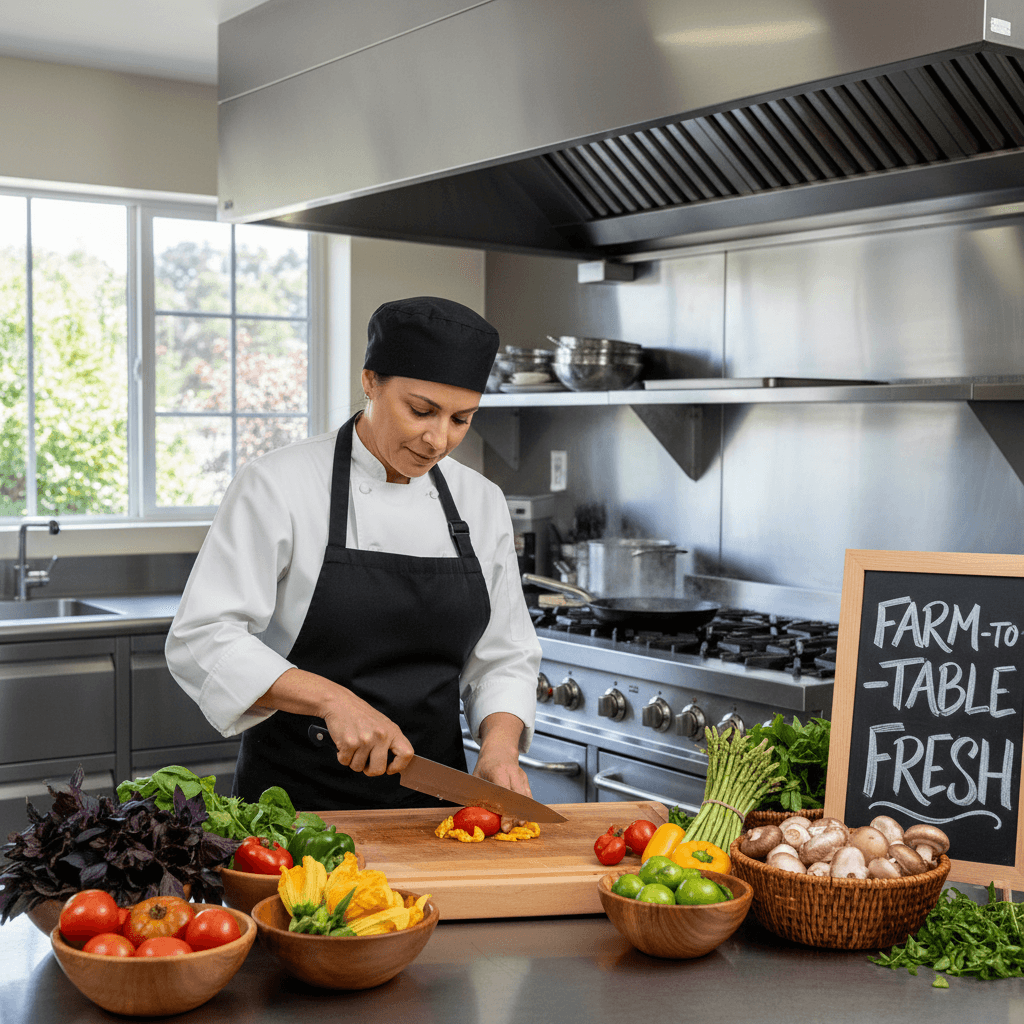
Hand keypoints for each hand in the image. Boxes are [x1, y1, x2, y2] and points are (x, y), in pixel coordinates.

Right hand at [322, 693, 414, 776]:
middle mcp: (381, 735)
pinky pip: (345, 762)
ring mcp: (365, 739)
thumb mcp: (383, 725)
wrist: (341, 703)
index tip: (389, 768)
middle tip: (365, 759)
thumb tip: (393, 765)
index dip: (399, 766)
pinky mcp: (349, 743)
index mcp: (393, 731)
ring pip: (358, 768)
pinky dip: (342, 756)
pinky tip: (345, 743)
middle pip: (379, 770)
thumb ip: (389, 743)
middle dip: (369, 769)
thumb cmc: (361, 716)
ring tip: (354, 744)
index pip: (407, 754)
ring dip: (353, 760)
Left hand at [472, 712, 530, 832]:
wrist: (500, 749)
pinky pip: (528, 796)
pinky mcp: (525, 780)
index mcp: (498, 771)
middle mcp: (513, 773)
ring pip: (525, 798)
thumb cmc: (486, 764)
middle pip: (517, 797)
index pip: (504, 793)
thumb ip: (476, 793)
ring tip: (517, 825)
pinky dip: (526, 808)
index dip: (505, 810)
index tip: (504, 824)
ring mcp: (521, 776)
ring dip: (522, 813)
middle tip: (509, 828)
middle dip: (514, 815)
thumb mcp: (477, 776)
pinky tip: (523, 818)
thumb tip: (472, 814)